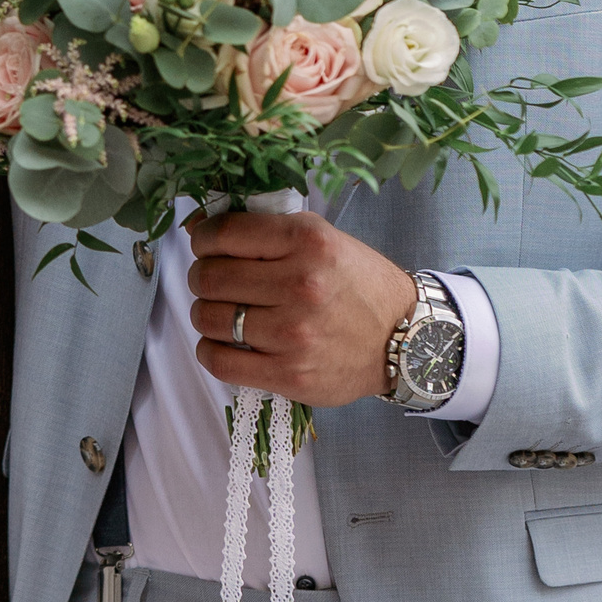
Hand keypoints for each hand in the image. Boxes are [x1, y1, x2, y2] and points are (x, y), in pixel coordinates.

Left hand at [185, 209, 418, 407]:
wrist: (403, 339)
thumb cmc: (356, 283)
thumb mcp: (319, 237)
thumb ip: (264, 228)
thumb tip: (197, 226)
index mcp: (308, 243)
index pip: (224, 234)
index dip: (203, 239)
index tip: (205, 246)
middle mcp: (301, 286)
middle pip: (210, 278)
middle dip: (202, 277)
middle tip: (214, 281)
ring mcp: (295, 334)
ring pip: (208, 318)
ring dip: (206, 313)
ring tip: (223, 312)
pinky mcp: (291, 375)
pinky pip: (220, 362)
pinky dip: (211, 351)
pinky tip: (224, 343)